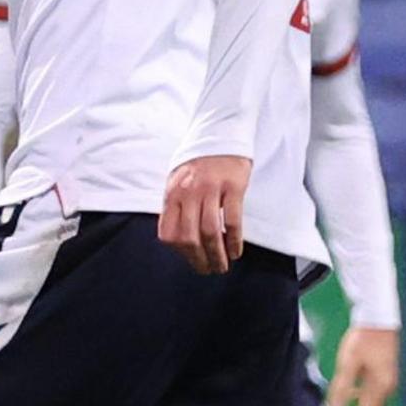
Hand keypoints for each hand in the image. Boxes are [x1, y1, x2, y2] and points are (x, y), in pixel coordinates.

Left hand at [157, 156, 251, 274]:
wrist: (221, 135)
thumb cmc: (199, 163)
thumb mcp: (178, 183)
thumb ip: (176, 208)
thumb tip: (178, 241)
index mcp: (172, 194)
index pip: (169, 233)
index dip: (180, 252)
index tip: (191, 260)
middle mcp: (188, 193)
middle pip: (190, 237)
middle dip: (199, 259)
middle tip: (209, 270)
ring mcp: (211, 189)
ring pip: (210, 232)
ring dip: (217, 254)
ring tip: (223, 265)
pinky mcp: (233, 187)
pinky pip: (232, 220)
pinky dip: (234, 240)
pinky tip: (236, 251)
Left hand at [327, 323, 401, 405]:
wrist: (378, 319)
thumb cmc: (363, 339)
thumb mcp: (347, 363)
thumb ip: (342, 387)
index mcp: (380, 386)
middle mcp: (387, 386)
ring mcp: (387, 380)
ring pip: (373, 405)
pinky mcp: (384, 372)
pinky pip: (373, 394)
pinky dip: (361, 401)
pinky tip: (351, 396)